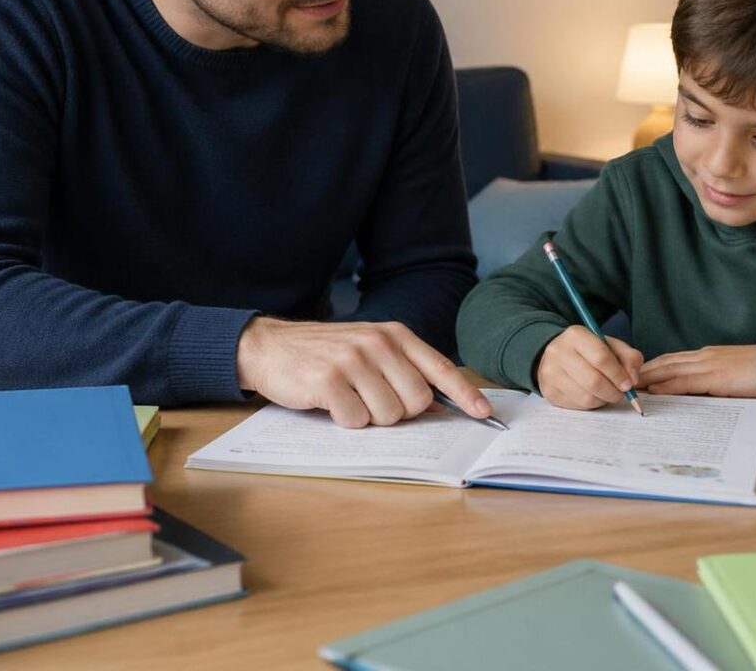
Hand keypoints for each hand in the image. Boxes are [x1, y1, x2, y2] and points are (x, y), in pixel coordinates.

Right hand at [236, 318, 493, 428]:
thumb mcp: (369, 348)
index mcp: (394, 334)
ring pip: (388, 415)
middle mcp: (378, 343)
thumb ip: (403, 369)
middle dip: (399, 411)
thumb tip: (440, 404)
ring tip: (348, 397)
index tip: (484, 413)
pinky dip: (345, 421)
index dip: (464, 393)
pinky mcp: (328, 380)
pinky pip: (356, 421)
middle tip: (371, 399)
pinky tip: (330, 403)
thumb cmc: (326, 353)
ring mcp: (353, 360)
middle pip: (417, 401)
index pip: (439, 367)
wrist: (271, 345)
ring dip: (369, 417)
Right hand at [535, 325, 643, 409]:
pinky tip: (593, 395)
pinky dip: (591, 404)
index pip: (601, 357)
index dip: (618, 374)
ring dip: (603, 400)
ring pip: (586, 396)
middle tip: (621, 394)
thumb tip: (632, 380)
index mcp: (576, 335)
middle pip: (593, 380)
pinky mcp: (549, 391)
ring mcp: (551, 373)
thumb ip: (629, 358)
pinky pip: (577, 406)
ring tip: (607, 394)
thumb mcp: (611, 346)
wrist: (558, 356)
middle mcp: (558, 352)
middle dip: (613, 392)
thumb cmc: (590, 351)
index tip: (629, 385)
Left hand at [637, 345, 755, 397]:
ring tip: (630, 386)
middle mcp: (703, 357)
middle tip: (622, 380)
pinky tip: (654, 391)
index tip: (636, 374)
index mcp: (707, 355)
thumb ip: (713, 379)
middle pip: (665, 362)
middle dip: (643, 371)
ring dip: (648, 379)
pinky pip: (685, 381)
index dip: (653, 367)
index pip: (672, 359)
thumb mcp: (730, 373)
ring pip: (669, 370)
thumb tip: (697, 392)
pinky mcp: (715, 377)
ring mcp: (708, 365)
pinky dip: (667, 386)